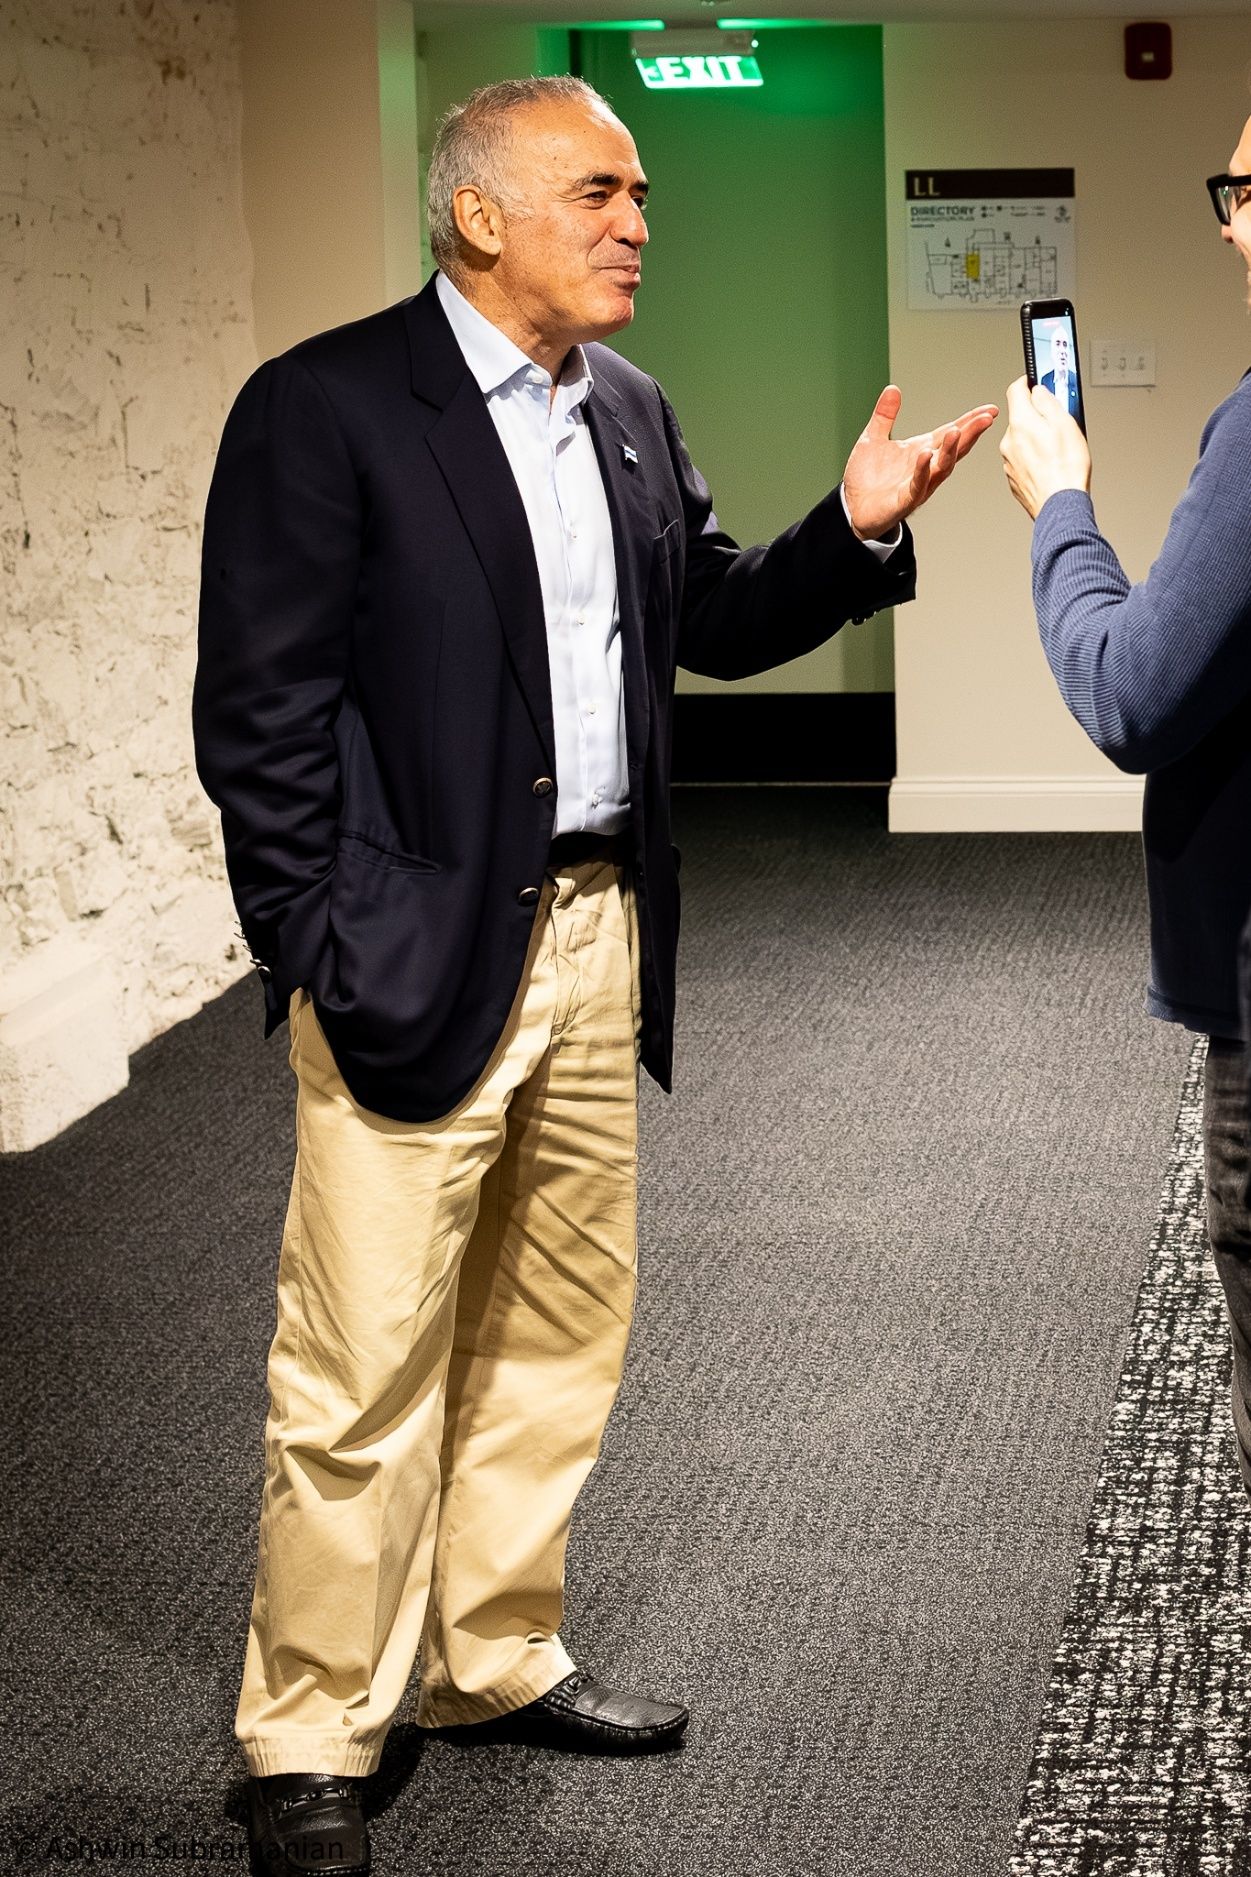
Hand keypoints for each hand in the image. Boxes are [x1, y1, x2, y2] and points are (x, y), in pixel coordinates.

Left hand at [842, 385, 998, 540]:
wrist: (851, 508)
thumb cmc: (866, 478)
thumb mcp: (873, 439)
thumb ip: (884, 415)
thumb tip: (892, 389)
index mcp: (922, 450)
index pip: (950, 433)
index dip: (970, 421)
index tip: (990, 410)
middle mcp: (926, 467)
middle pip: (954, 449)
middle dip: (970, 433)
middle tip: (985, 418)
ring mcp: (918, 485)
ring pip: (941, 468)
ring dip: (950, 450)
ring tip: (956, 432)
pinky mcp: (904, 501)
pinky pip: (918, 485)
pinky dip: (923, 470)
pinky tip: (926, 455)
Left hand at [999, 376, 1091, 519]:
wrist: (1061, 506)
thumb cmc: (1066, 469)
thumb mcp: (1065, 423)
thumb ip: (1048, 402)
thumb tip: (1038, 391)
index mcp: (1020, 423)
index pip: (1015, 390)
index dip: (1027, 382)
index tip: (1035, 382)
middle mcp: (1008, 441)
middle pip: (1020, 417)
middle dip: (1036, 415)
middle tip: (1058, 422)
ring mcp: (1008, 462)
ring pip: (1021, 439)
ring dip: (1036, 438)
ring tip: (1058, 449)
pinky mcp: (1013, 478)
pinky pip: (1022, 459)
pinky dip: (1034, 458)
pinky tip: (1051, 465)